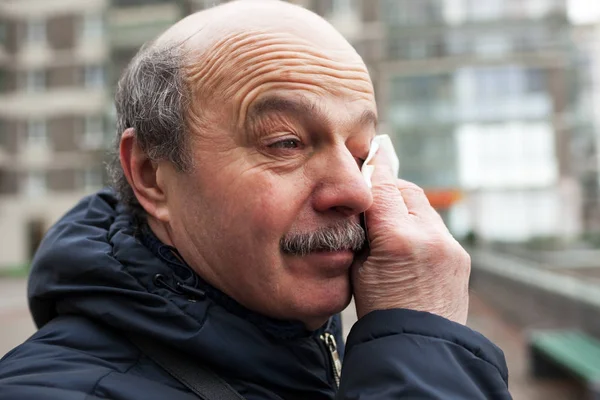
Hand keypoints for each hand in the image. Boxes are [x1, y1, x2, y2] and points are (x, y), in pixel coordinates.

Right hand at [352, 151, 470, 324]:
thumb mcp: (358, 268)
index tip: (370, 151)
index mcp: (397, 240)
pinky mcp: (460, 255)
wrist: (417, 346)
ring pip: (423, 205)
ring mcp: (450, 246)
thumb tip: (365, 202)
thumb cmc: (379, 312)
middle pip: (406, 190)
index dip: (372, 169)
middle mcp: (429, 236)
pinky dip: (419, 223)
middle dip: (388, 187)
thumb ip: (364, 230)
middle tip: (372, 193)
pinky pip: (436, 225)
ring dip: (405, 205)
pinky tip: (406, 238)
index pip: (381, 188)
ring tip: (388, 221)